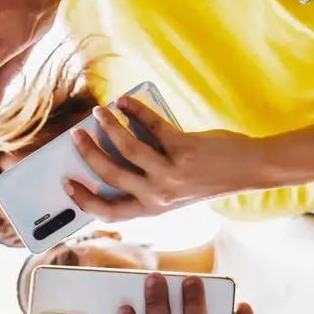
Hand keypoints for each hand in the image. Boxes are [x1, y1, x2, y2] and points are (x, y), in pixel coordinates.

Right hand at [65, 97, 260, 221]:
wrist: (247, 170)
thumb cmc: (205, 179)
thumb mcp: (170, 193)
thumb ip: (143, 182)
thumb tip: (108, 153)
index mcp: (151, 208)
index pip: (108, 212)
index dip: (83, 200)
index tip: (67, 183)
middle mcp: (158, 195)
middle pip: (110, 174)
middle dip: (88, 153)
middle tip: (76, 136)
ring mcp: (171, 173)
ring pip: (127, 149)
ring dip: (108, 127)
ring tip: (98, 112)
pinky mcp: (184, 150)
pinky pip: (152, 127)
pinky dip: (135, 111)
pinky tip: (125, 101)